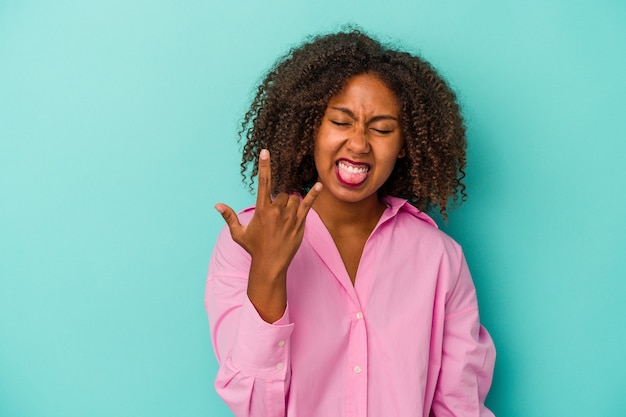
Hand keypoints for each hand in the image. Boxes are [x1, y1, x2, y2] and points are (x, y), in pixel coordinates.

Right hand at [215, 149, 321, 320]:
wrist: (270, 264)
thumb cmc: (254, 248)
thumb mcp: (238, 233)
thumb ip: (229, 217)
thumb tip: (217, 205)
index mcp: (262, 210)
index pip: (263, 183)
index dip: (265, 166)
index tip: (266, 152)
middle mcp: (276, 211)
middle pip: (283, 193)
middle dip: (280, 200)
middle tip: (275, 217)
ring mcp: (289, 216)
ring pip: (294, 199)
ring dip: (291, 204)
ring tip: (284, 220)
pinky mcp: (299, 223)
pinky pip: (308, 205)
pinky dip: (313, 194)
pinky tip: (319, 185)